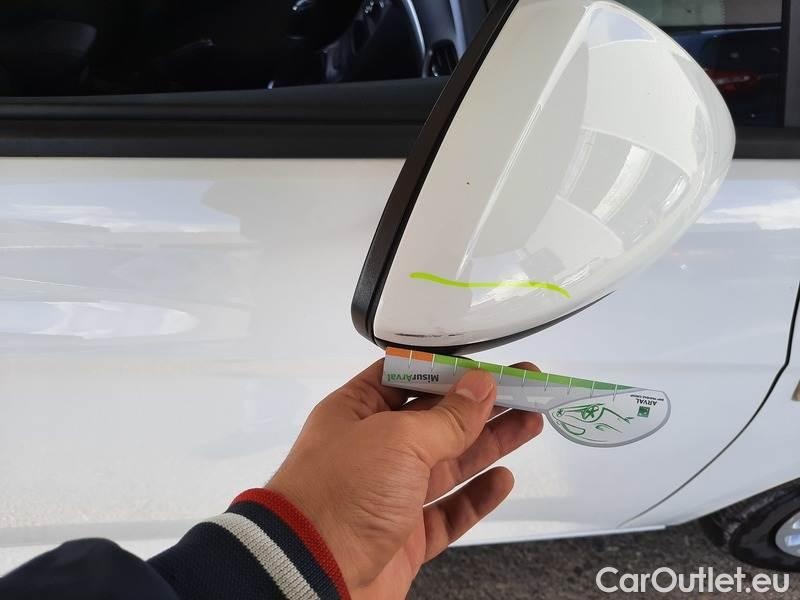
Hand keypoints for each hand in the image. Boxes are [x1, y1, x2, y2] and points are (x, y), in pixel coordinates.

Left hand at [267, 359, 543, 598]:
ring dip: (490, 443)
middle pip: (437, 419)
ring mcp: (390, 494)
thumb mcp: (398, 439)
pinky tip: (501, 479)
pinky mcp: (405, 536)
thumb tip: (479, 387)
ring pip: (449, 463)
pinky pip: (449, 511)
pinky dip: (476, 496)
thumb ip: (446, 416)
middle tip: (526, 389)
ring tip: (529, 423)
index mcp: (357, 412)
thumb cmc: (336, 496)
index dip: (451, 370)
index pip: (410, 377)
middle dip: (482, 405)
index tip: (489, 367)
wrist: (311, 574)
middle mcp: (373, 450)